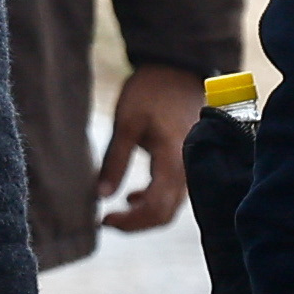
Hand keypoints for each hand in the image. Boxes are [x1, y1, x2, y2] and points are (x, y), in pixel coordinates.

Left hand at [94, 63, 204, 232]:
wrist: (177, 70)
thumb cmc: (151, 91)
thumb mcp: (126, 122)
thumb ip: (115, 160)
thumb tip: (101, 196)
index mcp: (174, 159)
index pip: (155, 207)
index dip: (129, 221)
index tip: (103, 219)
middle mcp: (189, 169)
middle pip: (165, 215)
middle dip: (135, 224)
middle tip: (106, 220)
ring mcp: (192, 168)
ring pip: (170, 208)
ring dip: (144, 215)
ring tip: (115, 210)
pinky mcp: (188, 164)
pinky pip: (174, 195)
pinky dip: (153, 203)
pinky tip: (132, 197)